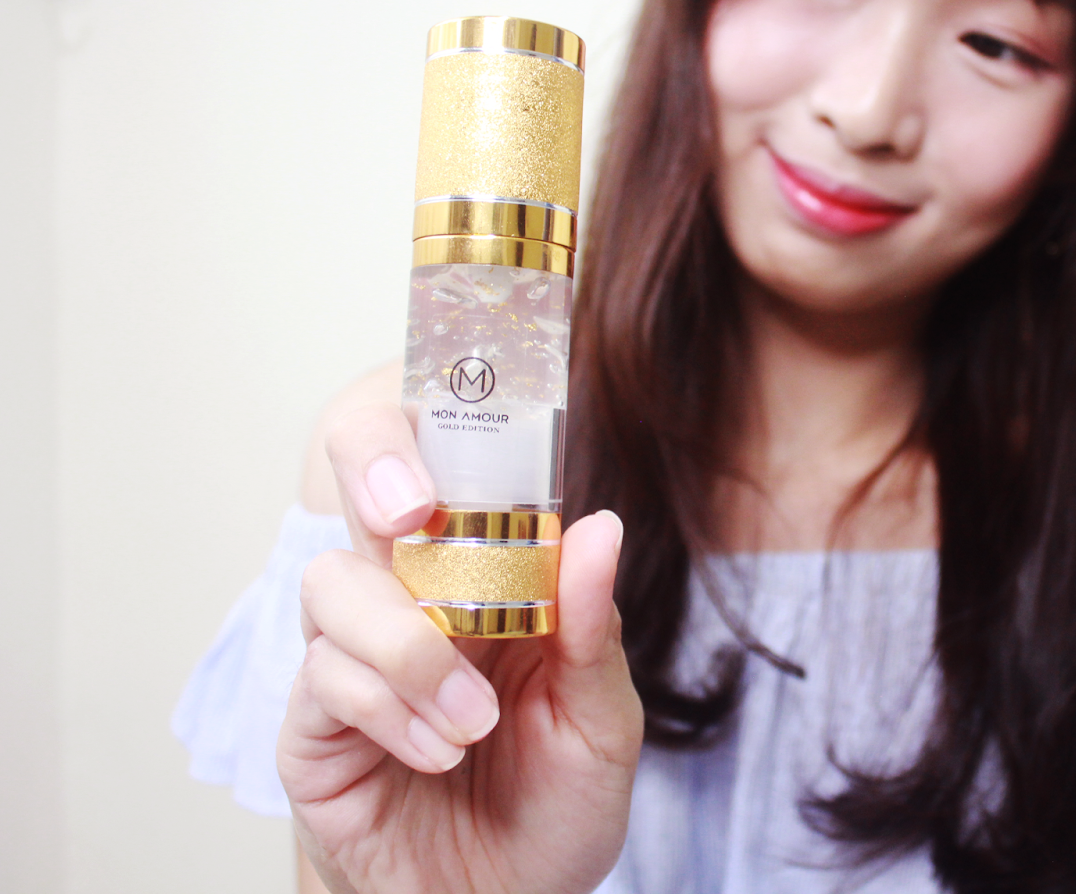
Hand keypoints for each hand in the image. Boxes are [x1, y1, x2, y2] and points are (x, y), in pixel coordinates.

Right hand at [279, 402, 642, 893]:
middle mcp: (416, 598)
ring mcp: (357, 656)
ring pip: (336, 582)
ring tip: (473, 722)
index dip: (441, 428)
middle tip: (415, 509)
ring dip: (409, 646)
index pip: (452, 470)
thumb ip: (592, 626)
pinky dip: (389, 709)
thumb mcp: (602, 719)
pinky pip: (325, 679)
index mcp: (491, 578)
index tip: (466, 431)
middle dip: (378, 467)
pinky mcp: (315, 726)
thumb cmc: (558, 806)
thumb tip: (599, 524)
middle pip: (365, 481)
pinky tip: (438, 752)